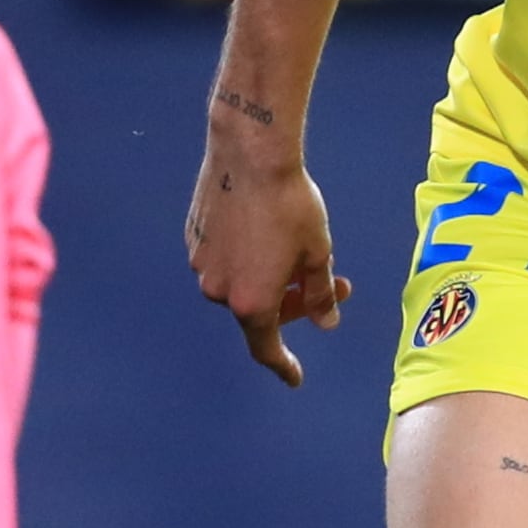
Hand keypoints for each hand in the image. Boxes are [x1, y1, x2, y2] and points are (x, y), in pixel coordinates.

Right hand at [184, 112, 346, 387]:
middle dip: (295, 302)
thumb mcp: (318, 252)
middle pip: (258, 311)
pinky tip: (265, 226)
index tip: (294, 377)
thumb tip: (326, 322)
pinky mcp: (193, 235)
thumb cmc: (290, 202)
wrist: (250, 150)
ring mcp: (202, 262)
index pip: (266, 348)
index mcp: (251, 302)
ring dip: (268, 276)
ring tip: (299, 245)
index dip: (282, 365)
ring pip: (240, 282)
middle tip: (333, 283)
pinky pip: (224, 257)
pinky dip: (247, 254)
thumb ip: (320, 293)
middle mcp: (219, 290)